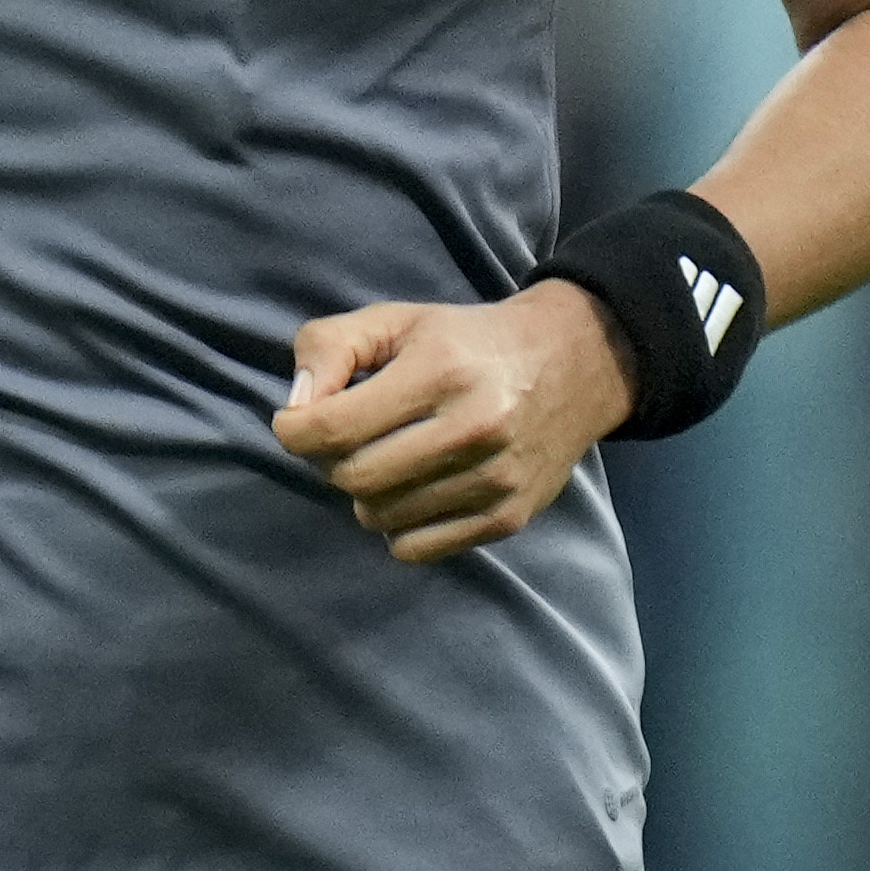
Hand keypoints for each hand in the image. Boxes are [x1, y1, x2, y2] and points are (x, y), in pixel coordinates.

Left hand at [273, 283, 623, 566]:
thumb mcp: (395, 321)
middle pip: (352, 478)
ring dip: (367, 493)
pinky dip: (399, 525)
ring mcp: (496, 479)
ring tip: (392, 457)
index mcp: (442, 373)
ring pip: (378, 517)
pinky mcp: (508, 517)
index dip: (294, 430)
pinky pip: (413, 549)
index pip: (332, 427)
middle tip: (351, 439)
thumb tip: (296, 408)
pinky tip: (416, 488)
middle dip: (332, 460)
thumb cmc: (464, 343)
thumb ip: (327, 348)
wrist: (575, 362)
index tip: (298, 422)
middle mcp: (474, 429)